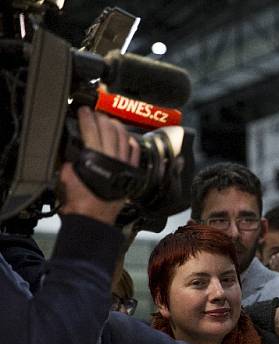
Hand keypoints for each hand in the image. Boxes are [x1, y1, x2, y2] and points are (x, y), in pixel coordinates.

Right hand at [59, 107, 140, 224]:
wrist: (94, 220)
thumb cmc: (79, 203)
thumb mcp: (66, 179)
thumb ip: (69, 162)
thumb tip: (72, 151)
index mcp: (94, 159)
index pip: (91, 131)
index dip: (86, 118)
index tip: (83, 109)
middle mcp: (112, 160)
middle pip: (109, 131)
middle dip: (101, 118)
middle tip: (95, 112)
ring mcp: (125, 166)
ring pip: (124, 139)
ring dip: (116, 126)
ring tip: (109, 121)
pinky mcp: (132, 174)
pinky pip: (135, 153)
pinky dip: (131, 142)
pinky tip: (127, 137)